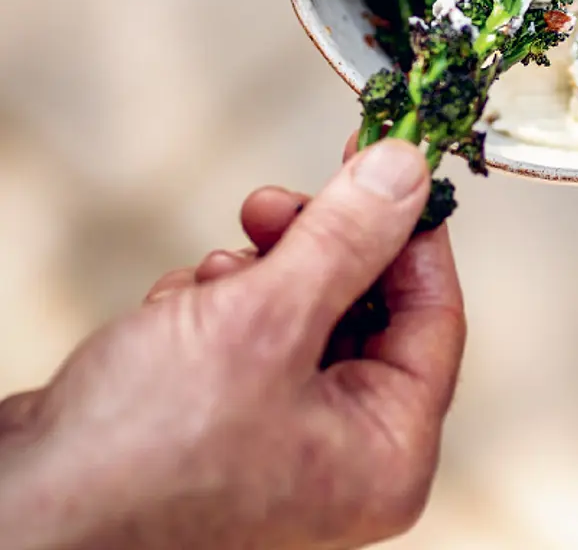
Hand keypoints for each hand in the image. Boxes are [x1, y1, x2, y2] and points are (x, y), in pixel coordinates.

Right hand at [0, 137, 466, 549]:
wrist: (17, 513)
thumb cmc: (138, 458)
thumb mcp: (266, 320)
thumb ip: (348, 237)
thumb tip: (406, 173)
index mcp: (388, 451)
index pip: (436, 314)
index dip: (411, 232)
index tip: (387, 165)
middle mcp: (345, 454)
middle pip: (365, 306)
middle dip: (316, 247)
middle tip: (276, 203)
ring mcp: (285, 439)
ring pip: (303, 310)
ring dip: (256, 276)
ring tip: (211, 280)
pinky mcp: (228, 422)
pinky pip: (252, 335)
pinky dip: (216, 309)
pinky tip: (175, 316)